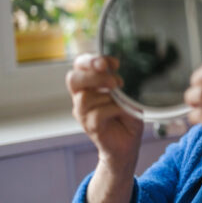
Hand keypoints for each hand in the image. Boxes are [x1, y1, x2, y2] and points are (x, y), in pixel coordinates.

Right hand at [66, 54, 142, 171]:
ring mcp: (83, 112)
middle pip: (73, 78)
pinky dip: (113, 110)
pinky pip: (97, 114)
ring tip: (121, 100)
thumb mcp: (127, 94)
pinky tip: (122, 112)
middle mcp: (82, 96)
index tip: (114, 63)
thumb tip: (121, 73)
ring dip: (107, 96)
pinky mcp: (90, 126)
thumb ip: (120, 83)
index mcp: (90, 84)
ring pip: (84, 97)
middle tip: (115, 82)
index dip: (93, 60)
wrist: (128, 143)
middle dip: (95, 76)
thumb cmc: (127, 115)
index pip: (80, 65)